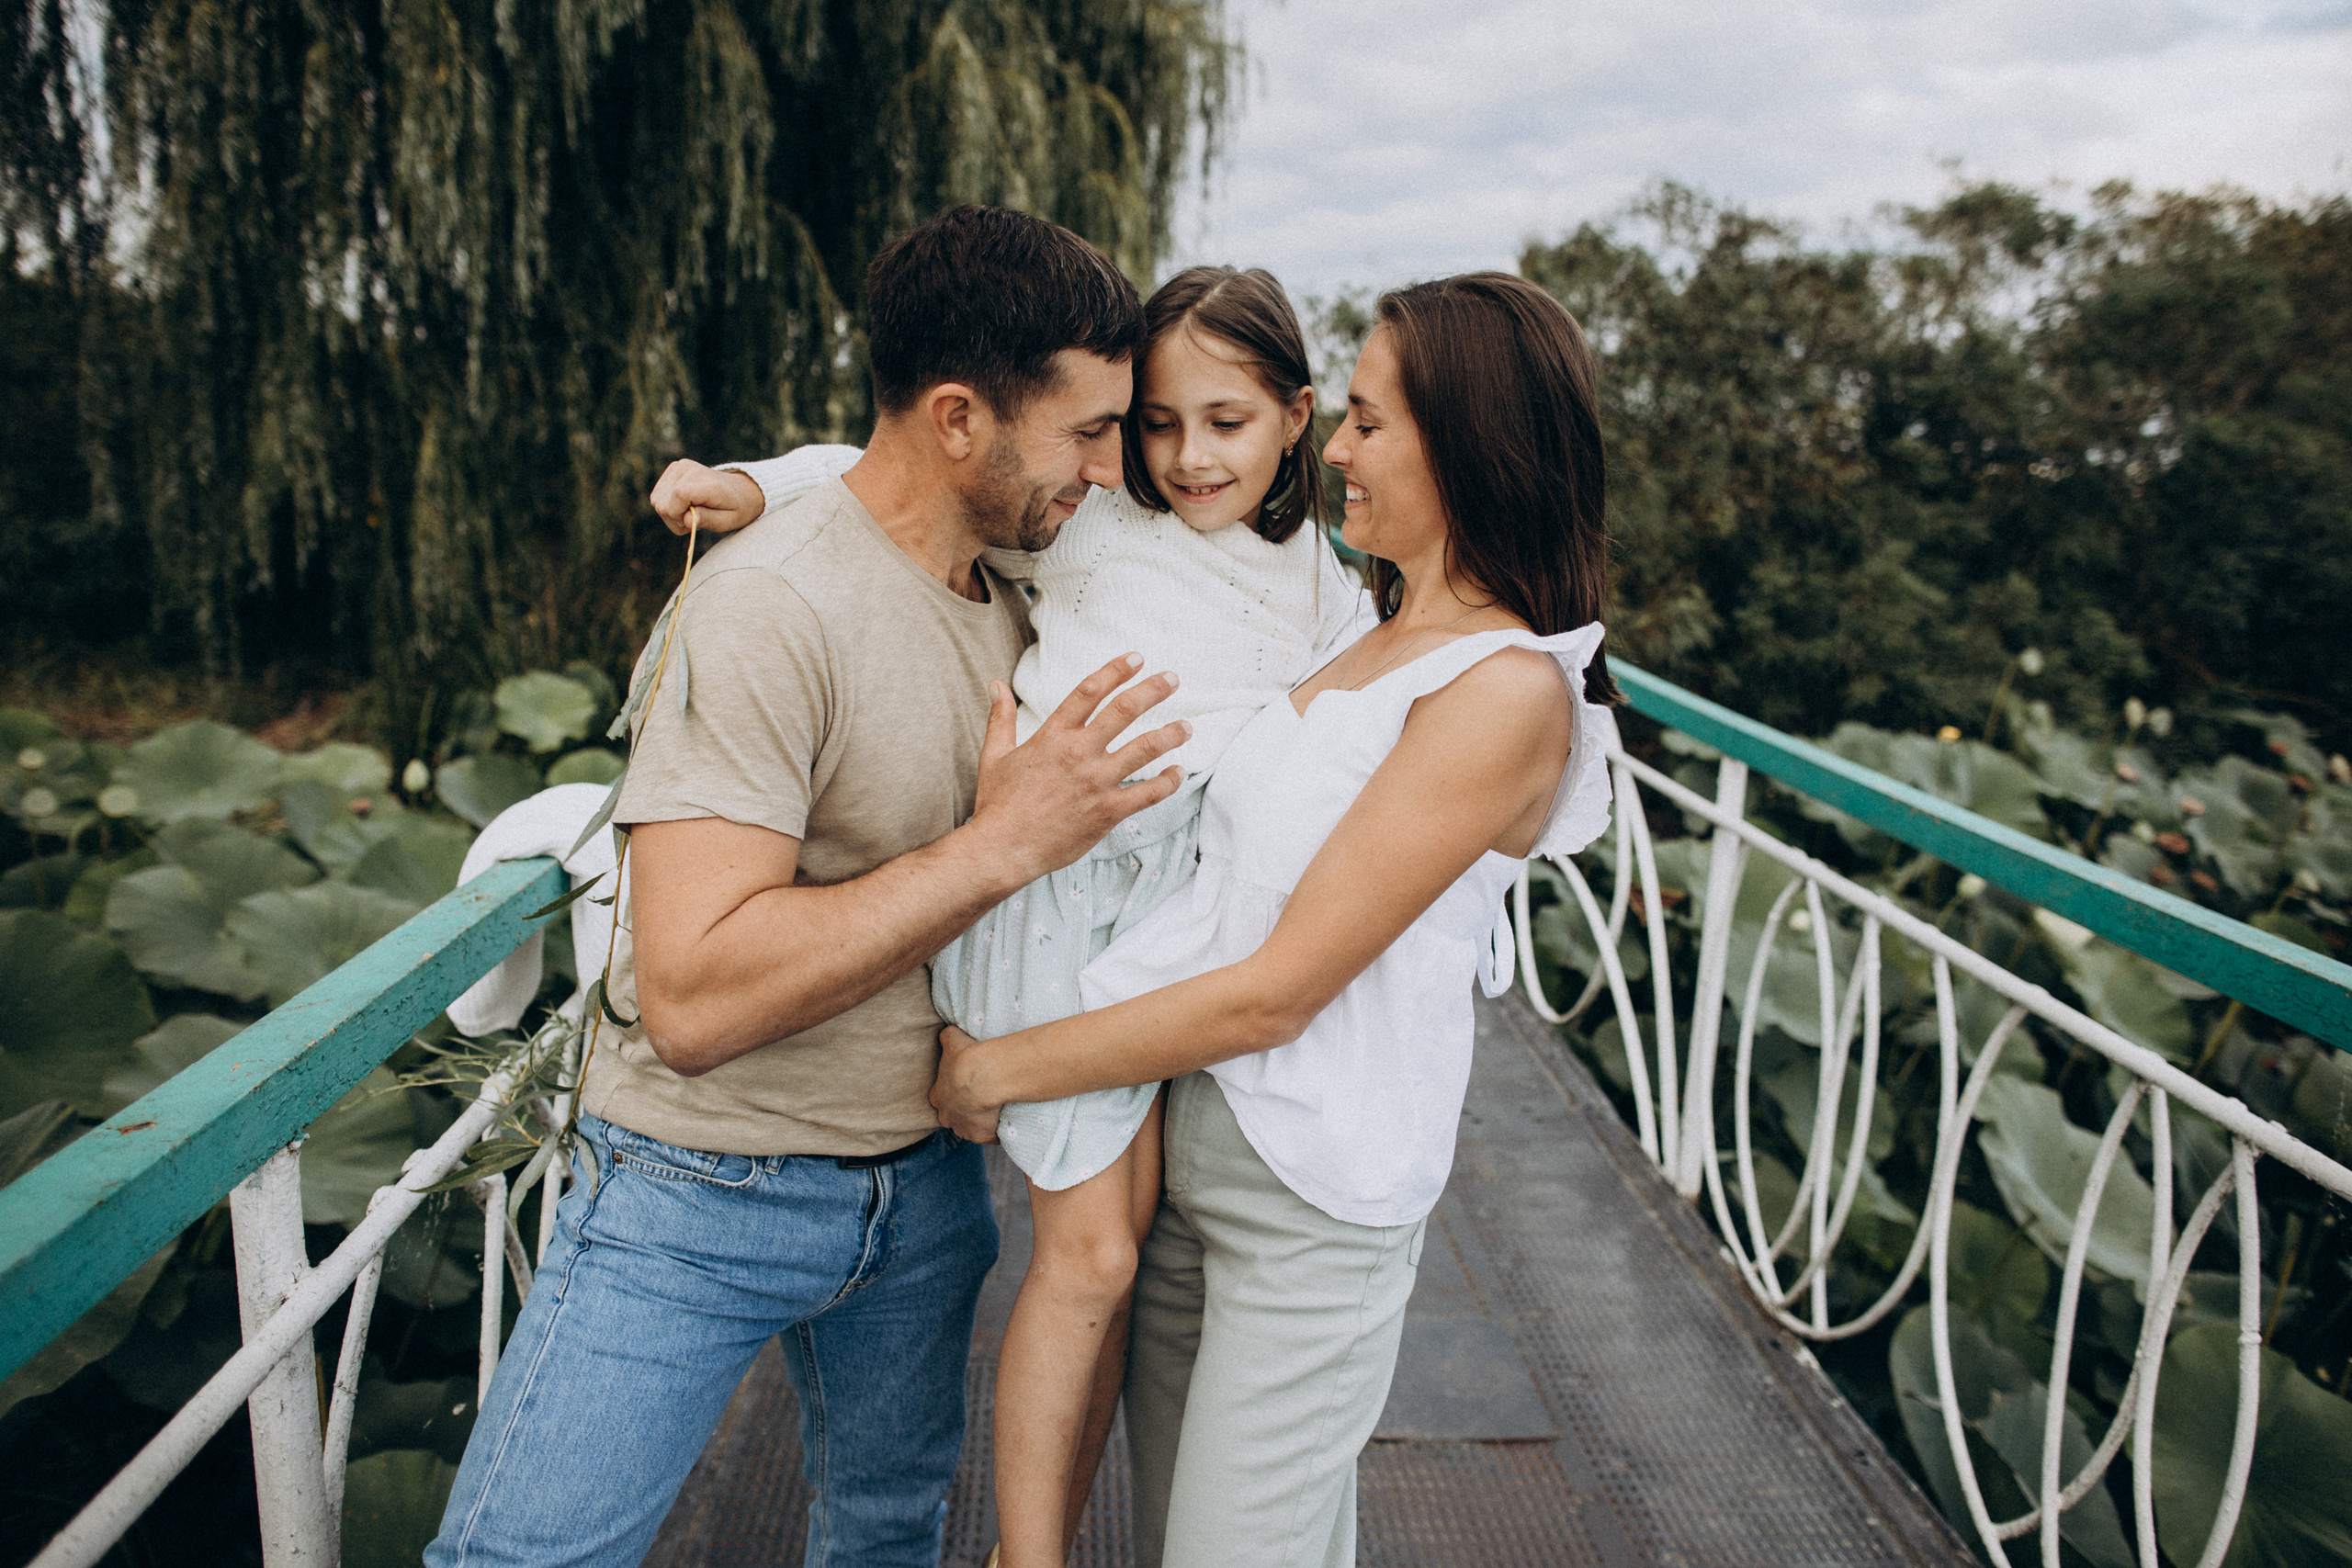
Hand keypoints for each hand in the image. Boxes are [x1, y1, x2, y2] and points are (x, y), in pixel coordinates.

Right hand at [650, 460, 766, 535]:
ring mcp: (679, 466)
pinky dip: (668, 505)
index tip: (691, 522)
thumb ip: (708, 520)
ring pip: (657, 500)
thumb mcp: (729, 521)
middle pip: (662, 503)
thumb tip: (686, 519)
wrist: (740, 489)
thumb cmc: (736, 508)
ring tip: (691, 512)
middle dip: (675, 519)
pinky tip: (685, 505)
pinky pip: (657, 495)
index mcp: (708, 483)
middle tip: (694, 520)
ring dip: (671, 514)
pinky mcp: (673, 468)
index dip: (678, 515)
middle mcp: (691, 470)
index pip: (679, 495)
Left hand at [931, 1025, 1001, 1141]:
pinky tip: (1005, 1120)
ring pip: (970, 1128)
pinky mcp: (981, 1136)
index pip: (940, 1098)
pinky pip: (990, 1137)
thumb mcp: (953, 1039)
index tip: (964, 1086)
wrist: (984, 1077)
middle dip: (963, 1110)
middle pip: (953, 1117)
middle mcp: (947, 1116)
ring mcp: (964, 1129)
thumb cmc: (966, 1058)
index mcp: (938, 1096)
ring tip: (995, 1109)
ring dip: (980, 1121)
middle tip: (979, 1099)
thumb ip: (947, 1037)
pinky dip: (997, 1131)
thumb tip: (946, 1033)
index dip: (951, 1092)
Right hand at [966, 654, 1189, 882]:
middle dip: (1152, 690)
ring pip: (1145, 749)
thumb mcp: (994, 755)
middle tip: (1172, 679)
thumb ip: (1001, 718)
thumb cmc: (997, 804)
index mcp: (1053, 736)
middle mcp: (1079, 753)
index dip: (1116, 671)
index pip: (1089, 692)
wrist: (1003, 848)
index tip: (1136, 659)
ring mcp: (1097, 782)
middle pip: (1124, 710)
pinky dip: (1168, 782)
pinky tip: (1178, 773)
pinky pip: (1149, 793)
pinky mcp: (1108, 811)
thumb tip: (996, 685)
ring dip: (1171, 734)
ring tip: (1187, 727)